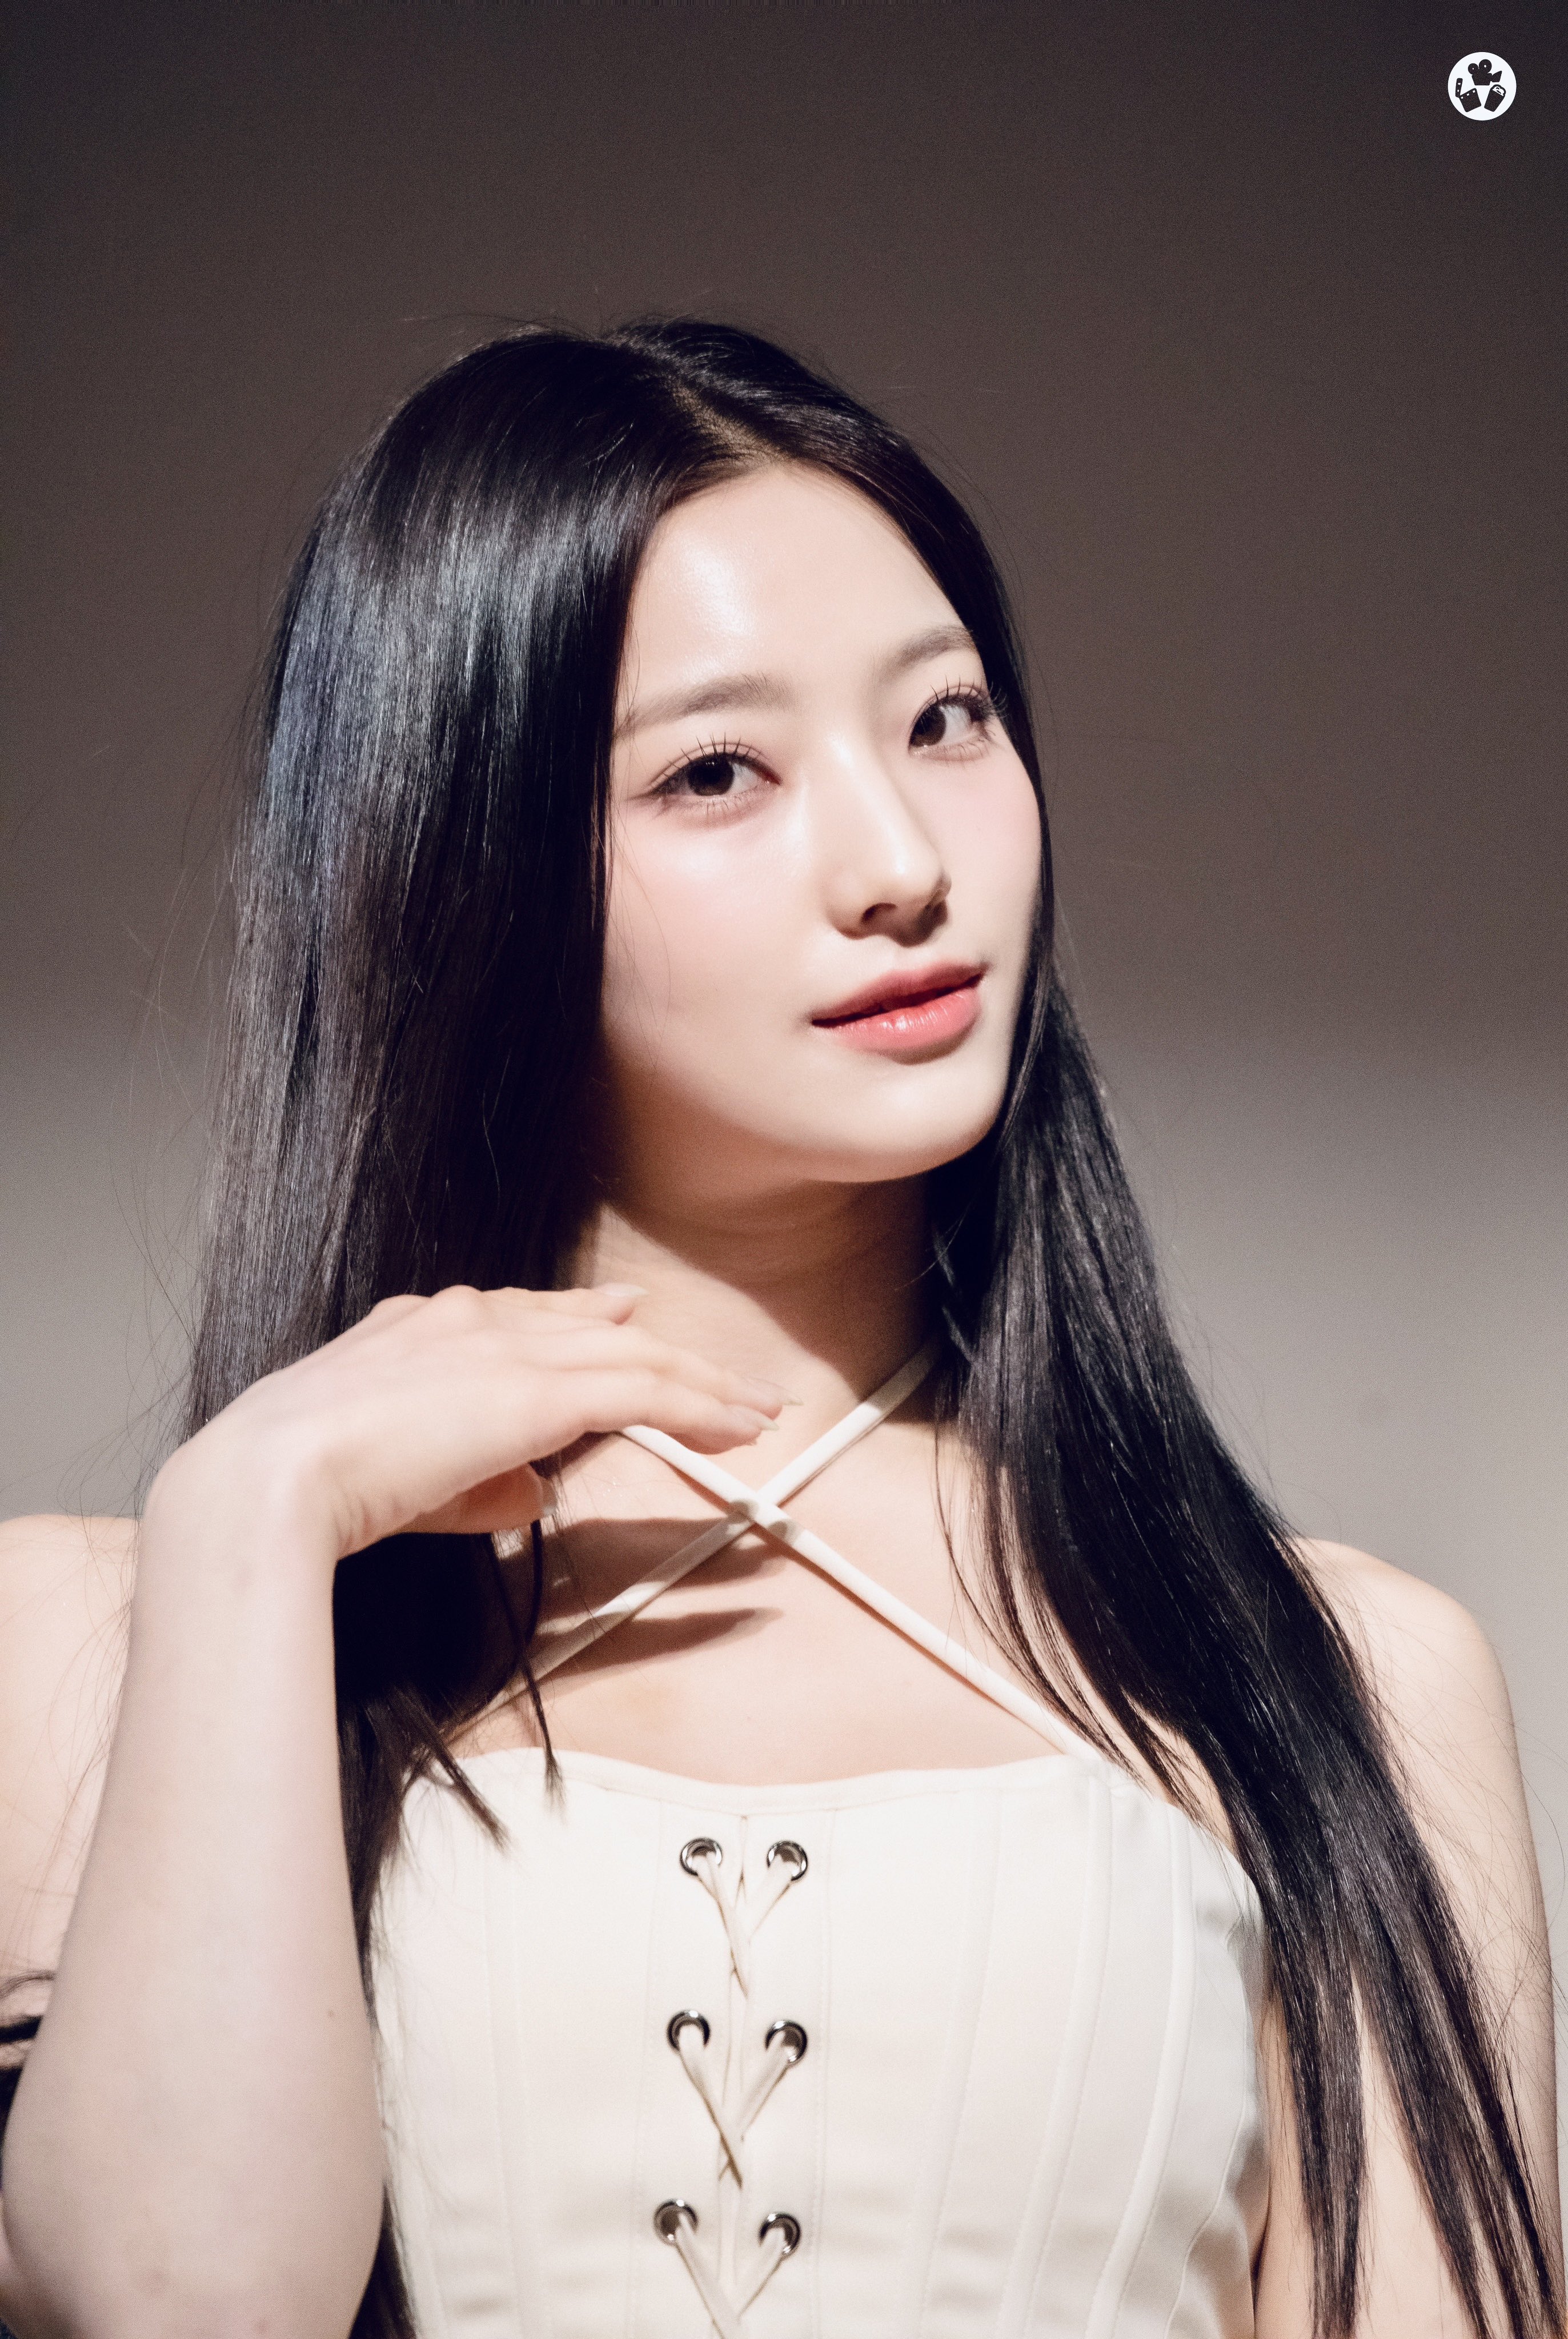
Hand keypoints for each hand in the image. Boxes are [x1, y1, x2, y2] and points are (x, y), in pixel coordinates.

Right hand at [150, 1284, 784, 1569]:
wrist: (272, 1474)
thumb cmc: (307, 1483)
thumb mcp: (397, 1474)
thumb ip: (470, 1478)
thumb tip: (525, 1490)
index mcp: (425, 1327)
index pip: (530, 1314)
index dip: (590, 1319)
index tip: (629, 1319)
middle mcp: (473, 1321)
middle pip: (597, 1329)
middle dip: (667, 1356)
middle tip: (725, 1378)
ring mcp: (507, 1348)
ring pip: (635, 1357)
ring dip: (701, 1385)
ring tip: (755, 1409)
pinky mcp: (539, 1389)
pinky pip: (644, 1390)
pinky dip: (697, 1406)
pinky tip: (734, 1426)